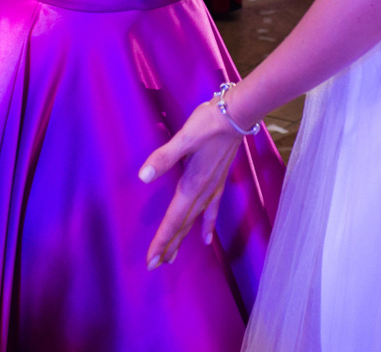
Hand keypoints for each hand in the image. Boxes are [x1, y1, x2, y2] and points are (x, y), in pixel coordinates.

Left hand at [139, 91, 247, 266]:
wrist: (236, 115)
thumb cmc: (208, 123)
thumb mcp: (184, 138)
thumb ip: (164, 158)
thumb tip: (144, 177)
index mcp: (192, 185)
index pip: (174, 220)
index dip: (161, 241)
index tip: (151, 261)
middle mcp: (203, 192)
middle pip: (183, 225)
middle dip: (169, 246)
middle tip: (155, 265)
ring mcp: (212, 188)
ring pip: (194, 221)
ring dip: (182, 239)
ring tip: (172, 257)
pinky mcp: (218, 181)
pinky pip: (211, 210)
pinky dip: (207, 225)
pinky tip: (205, 238)